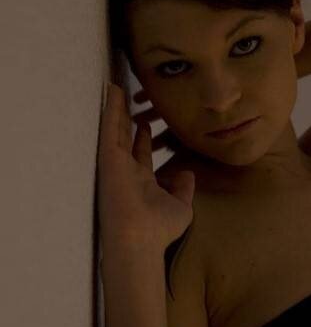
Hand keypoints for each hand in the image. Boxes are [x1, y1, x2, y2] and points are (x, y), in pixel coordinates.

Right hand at [97, 83, 194, 261]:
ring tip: (115, 86)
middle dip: (127, 118)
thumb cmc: (159, 230)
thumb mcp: (180, 207)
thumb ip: (182, 189)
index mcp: (141, 181)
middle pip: (126, 137)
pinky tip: (112, 89)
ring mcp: (116, 163)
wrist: (141, 240)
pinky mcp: (108, 157)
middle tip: (127, 99)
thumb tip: (186, 173)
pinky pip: (110, 127)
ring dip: (116, 108)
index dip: (144, 136)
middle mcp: (126, 170)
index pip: (142, 152)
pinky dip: (111, 108)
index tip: (145, 121)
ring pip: (116, 129)